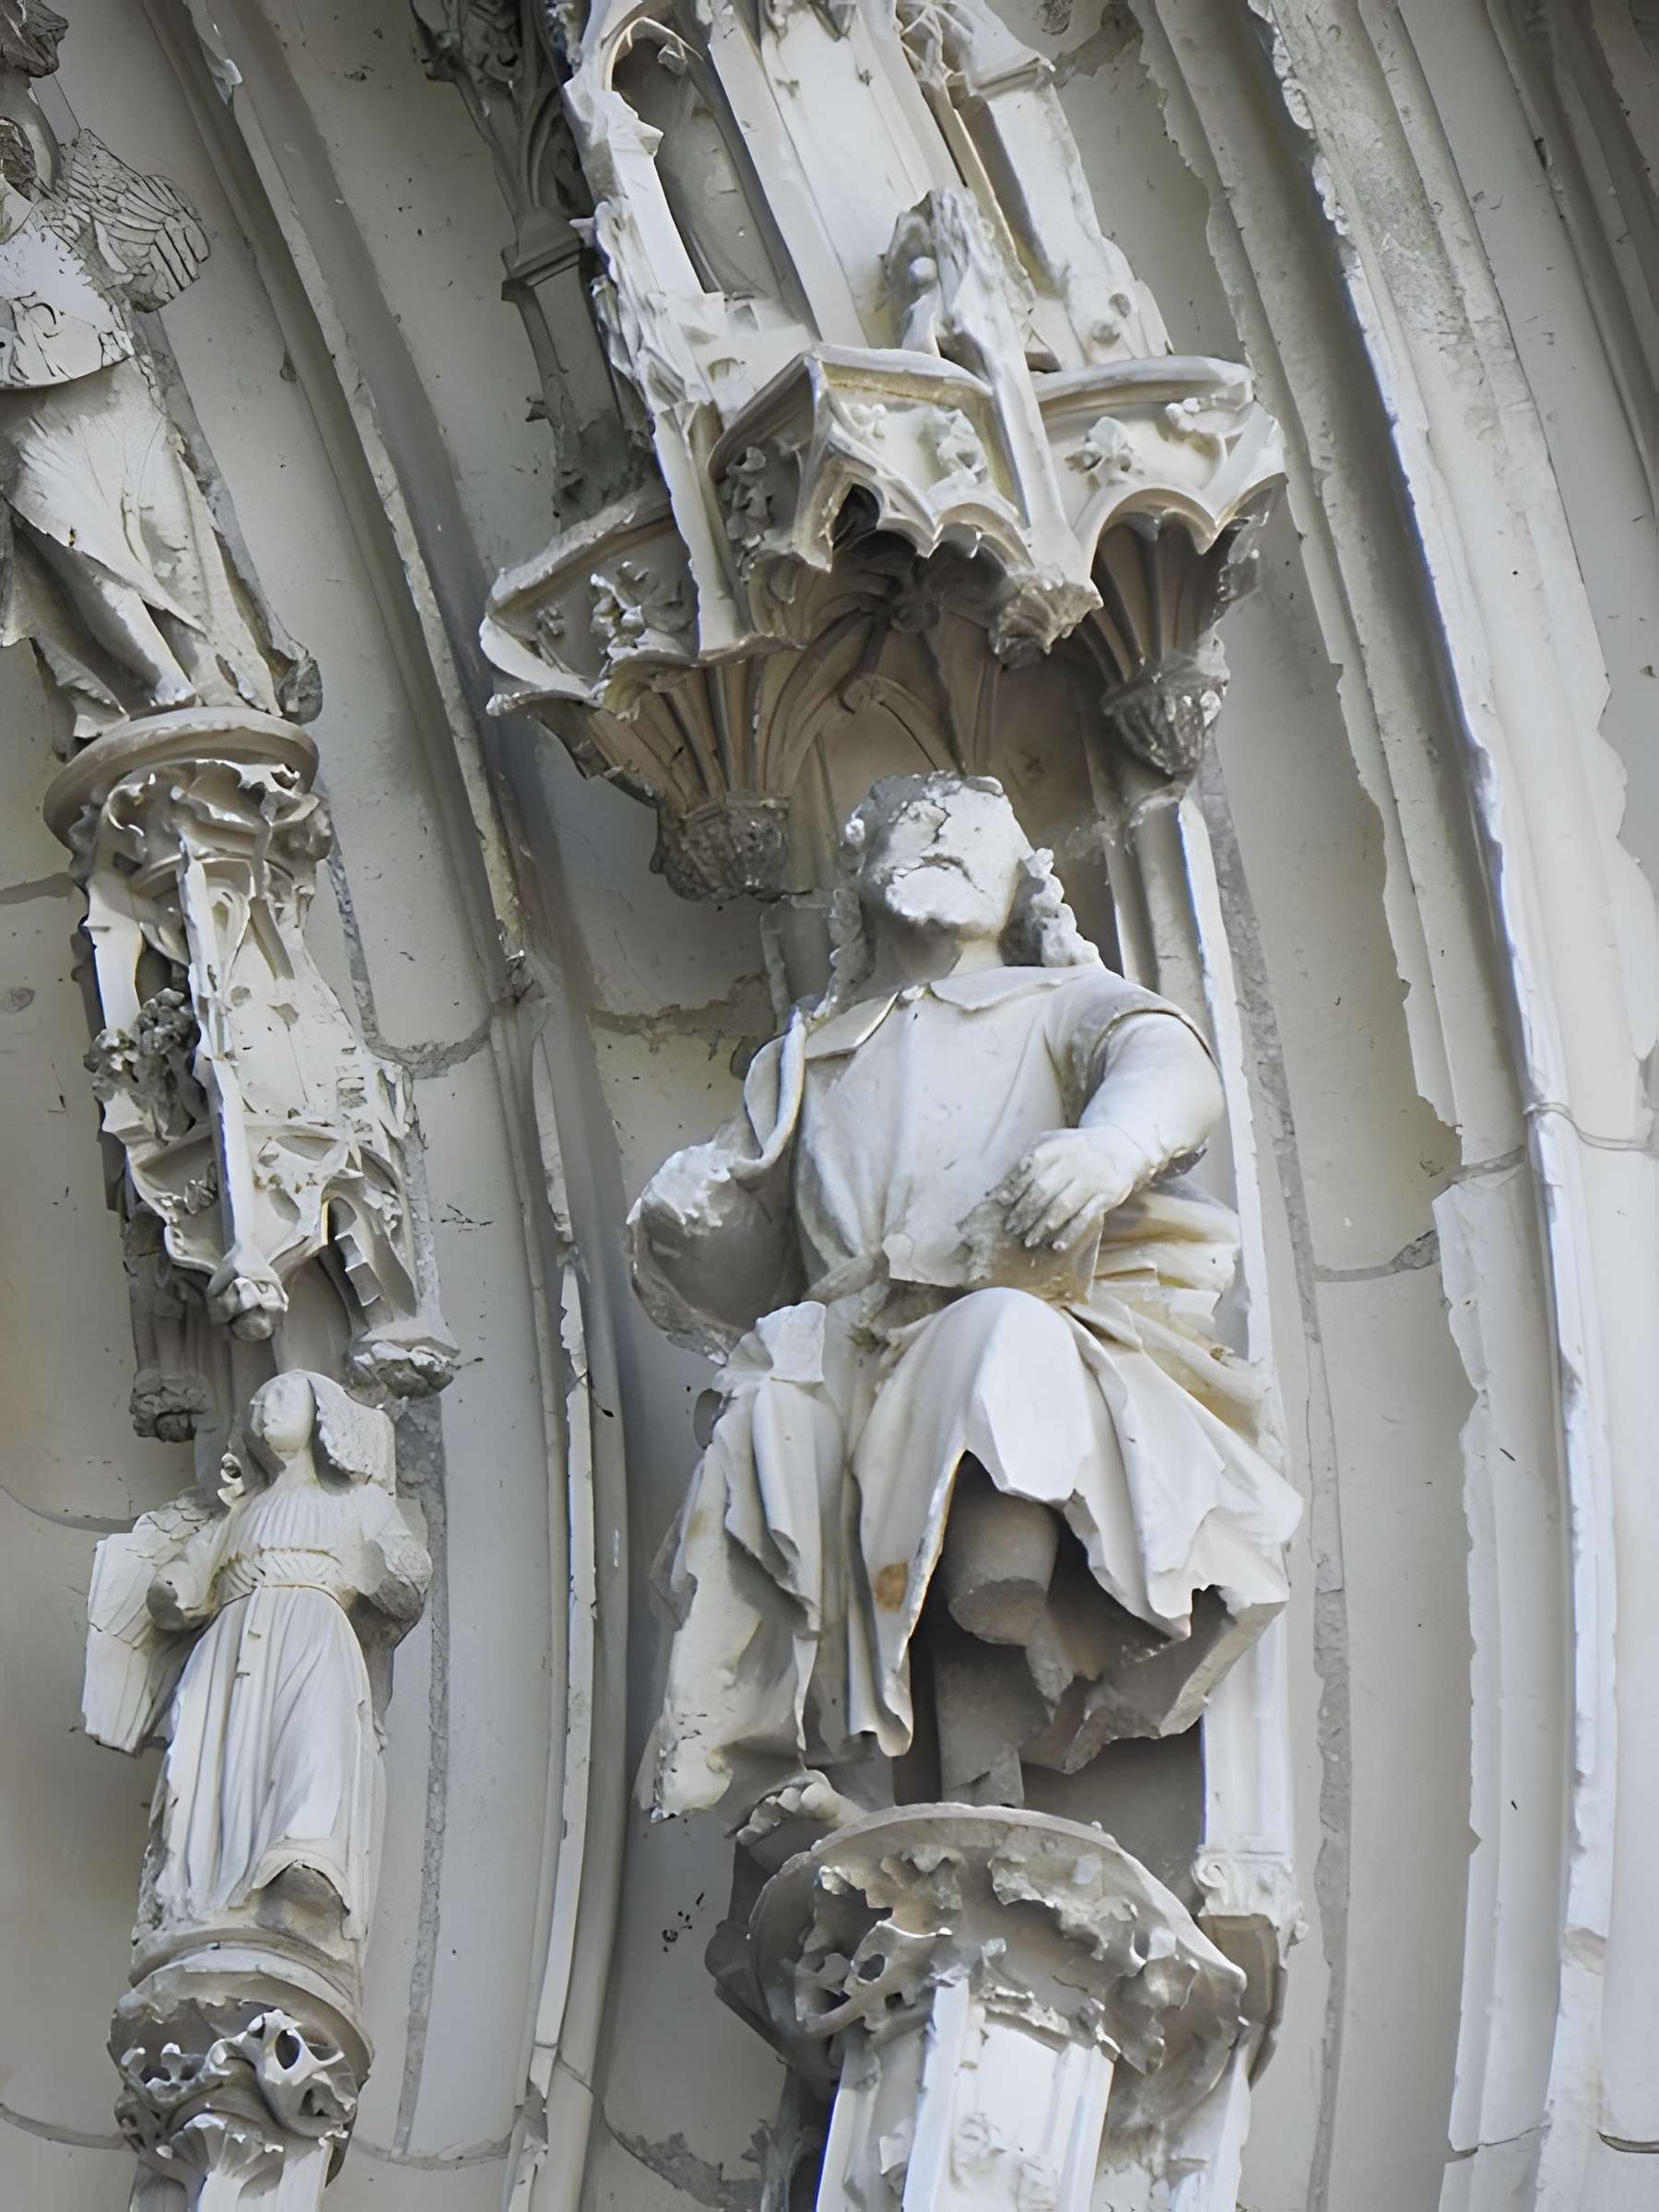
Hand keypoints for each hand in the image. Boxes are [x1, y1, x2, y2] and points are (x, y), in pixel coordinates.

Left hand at [997, 1127, 1150, 1250]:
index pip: (1031, 1167)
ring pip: (1063, 1205)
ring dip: (1043, 1226)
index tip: (1001, 1203)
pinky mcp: (1108, 1195)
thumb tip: (995, 1194)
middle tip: (1011, 1228)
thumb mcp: (1051, 1145)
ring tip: (1028, 1240)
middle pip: (1045, 1189)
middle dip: (1025, 1211)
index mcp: (1058, 1145)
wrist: (1120, 1146)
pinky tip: (1056, 1246)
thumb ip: (1025, 1166)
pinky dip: (1070, 1233)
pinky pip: (1086, 1218)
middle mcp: (1076, 1160)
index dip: (1014, 1186)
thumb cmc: (1074, 1150)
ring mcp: (1094, 1178)